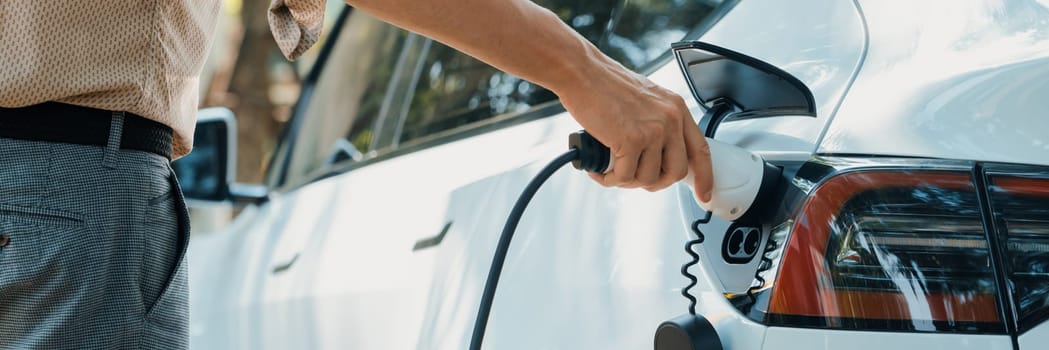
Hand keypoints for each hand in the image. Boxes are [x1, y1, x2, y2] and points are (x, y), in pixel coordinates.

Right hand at [555, 59, 713, 201]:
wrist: (582, 73)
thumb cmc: (604, 84)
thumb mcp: (646, 99)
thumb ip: (658, 122)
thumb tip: (657, 152)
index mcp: (676, 108)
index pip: (701, 149)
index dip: (704, 177)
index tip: (703, 194)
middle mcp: (670, 119)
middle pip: (676, 171)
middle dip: (655, 183)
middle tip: (636, 178)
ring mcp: (652, 131)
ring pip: (648, 178)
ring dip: (627, 180)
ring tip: (611, 169)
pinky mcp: (630, 140)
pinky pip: (624, 176)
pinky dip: (609, 179)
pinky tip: (599, 170)